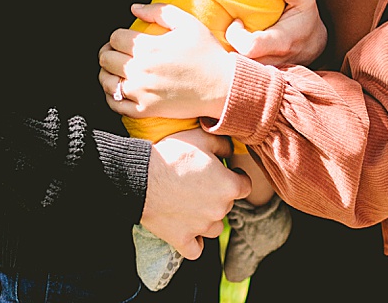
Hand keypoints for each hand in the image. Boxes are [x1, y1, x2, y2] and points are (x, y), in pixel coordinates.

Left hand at [100, 2, 237, 119]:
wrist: (223, 87)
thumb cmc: (207, 53)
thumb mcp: (188, 23)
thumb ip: (159, 11)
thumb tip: (134, 8)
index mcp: (149, 47)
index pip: (115, 38)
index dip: (117, 36)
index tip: (125, 39)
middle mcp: (140, 70)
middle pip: (106, 59)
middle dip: (109, 52)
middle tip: (117, 53)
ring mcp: (141, 92)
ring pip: (106, 82)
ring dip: (107, 73)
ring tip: (116, 71)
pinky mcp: (144, 110)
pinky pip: (115, 105)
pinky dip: (112, 96)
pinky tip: (120, 90)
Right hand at [142, 129, 249, 258]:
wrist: (142, 178)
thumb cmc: (172, 156)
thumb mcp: (201, 137)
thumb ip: (222, 144)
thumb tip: (230, 151)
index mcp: (229, 186)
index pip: (245, 186)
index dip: (237, 178)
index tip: (226, 173)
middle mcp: (219, 210)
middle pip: (227, 206)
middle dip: (218, 195)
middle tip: (200, 183)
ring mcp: (201, 227)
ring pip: (214, 228)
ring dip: (208, 219)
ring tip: (193, 205)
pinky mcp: (182, 239)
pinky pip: (195, 250)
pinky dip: (193, 242)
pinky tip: (187, 231)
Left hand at [226, 0, 327, 65]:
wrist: (316, 46)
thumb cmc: (307, 20)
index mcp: (281, 42)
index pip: (250, 47)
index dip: (235, 35)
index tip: (236, 21)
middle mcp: (272, 61)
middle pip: (238, 65)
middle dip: (225, 48)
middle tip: (227, 31)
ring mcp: (266, 72)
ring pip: (238, 72)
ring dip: (228, 57)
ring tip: (226, 40)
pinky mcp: (261, 76)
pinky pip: (242, 74)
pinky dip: (233, 64)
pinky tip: (231, 49)